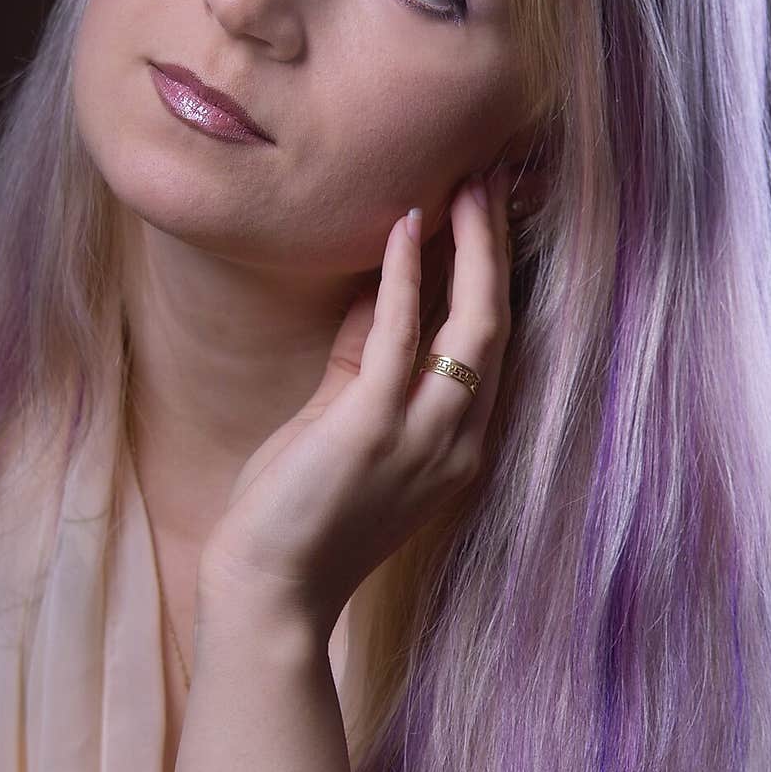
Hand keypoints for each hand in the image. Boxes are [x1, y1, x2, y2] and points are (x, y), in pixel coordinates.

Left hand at [196, 162, 512, 645]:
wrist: (272, 591)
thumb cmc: (306, 511)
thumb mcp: (349, 425)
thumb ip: (370, 360)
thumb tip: (384, 285)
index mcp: (458, 441)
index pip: (491, 344)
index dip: (494, 274)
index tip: (486, 217)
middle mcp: (458, 437)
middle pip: (498, 323)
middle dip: (497, 248)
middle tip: (490, 181)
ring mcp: (424, 434)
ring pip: (474, 323)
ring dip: (472, 246)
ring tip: (465, 186)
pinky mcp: (373, 426)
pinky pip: (402, 335)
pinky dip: (406, 276)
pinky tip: (402, 227)